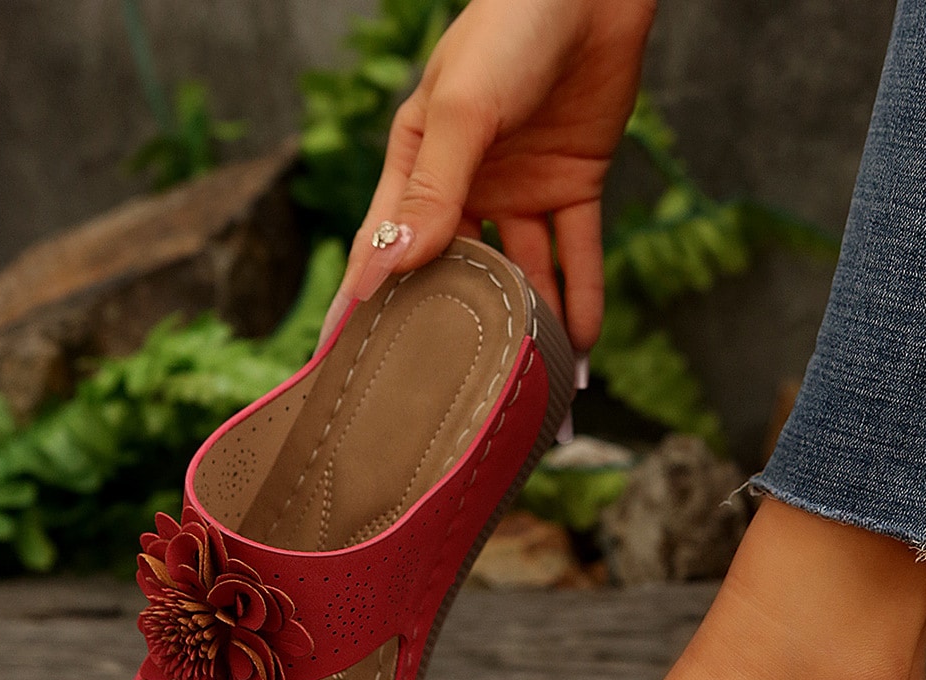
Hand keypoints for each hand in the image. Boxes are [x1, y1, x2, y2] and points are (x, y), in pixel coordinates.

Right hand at [319, 0, 656, 352]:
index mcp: (417, 164)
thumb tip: (394, 266)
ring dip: (531, 328)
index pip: (382, 247)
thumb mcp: (460, 110)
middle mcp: (464, 186)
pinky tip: (585, 345)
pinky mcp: (571, 187)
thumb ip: (432, 189)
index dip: (363, 303)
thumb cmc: (510, 28)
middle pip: (454, 274)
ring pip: (522, 274)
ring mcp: (518, 190)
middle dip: (454, 331)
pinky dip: (582, 296)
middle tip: (449, 396)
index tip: (340, 362)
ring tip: (532, 387)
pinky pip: (575, 252)